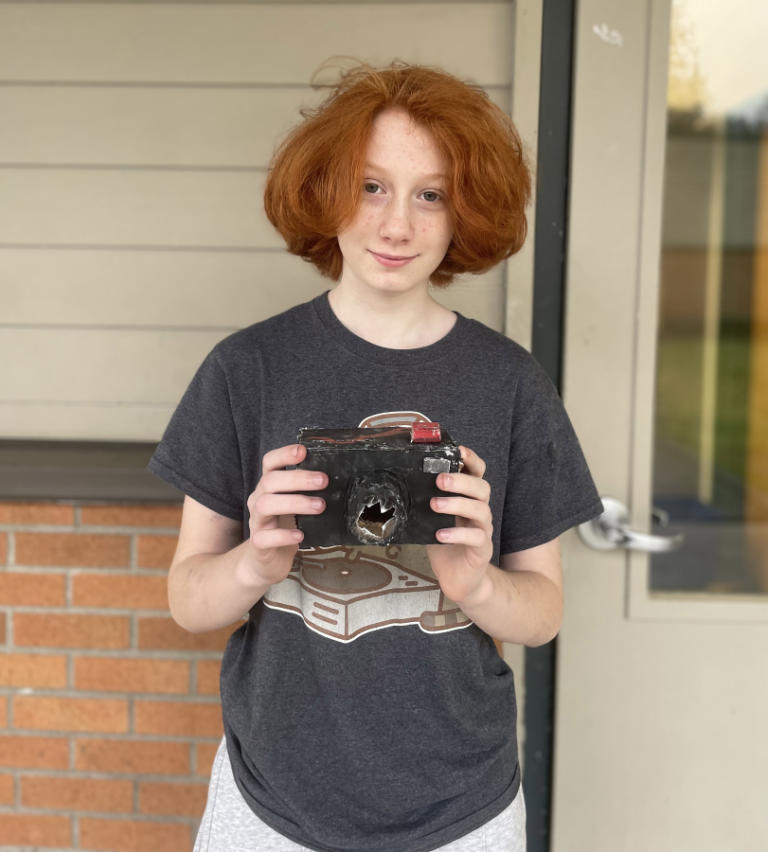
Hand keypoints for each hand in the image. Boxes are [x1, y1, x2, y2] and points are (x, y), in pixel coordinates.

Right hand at [244, 443, 326, 586]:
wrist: (265, 562)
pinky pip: (265, 537)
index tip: (303, 451)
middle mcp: (259, 499)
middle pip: (270, 481)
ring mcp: (257, 521)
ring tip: (319, 506)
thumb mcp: (297, 505)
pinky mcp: (258, 544)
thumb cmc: (286, 527)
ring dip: (294, 503)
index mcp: (269, 486)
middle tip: (323, 481)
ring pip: (266, 505)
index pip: (270, 462)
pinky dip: (284, 535)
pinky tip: (300, 535)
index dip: (284, 454)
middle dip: (297, 478)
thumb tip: (343, 479)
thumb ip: (310, 492)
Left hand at [426, 445, 493, 605]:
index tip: (459, 450)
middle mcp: (479, 511)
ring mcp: (483, 530)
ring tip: (435, 504)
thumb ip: (422, 502)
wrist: (460, 579)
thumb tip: (397, 484)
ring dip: (457, 504)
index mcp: (468, 499)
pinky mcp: (481, 550)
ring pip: (481, 510)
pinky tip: (440, 535)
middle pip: (482, 488)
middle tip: (439, 479)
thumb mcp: (430, 519)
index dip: (472, 460)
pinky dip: (458, 534)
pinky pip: (476, 538)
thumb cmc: (444, 544)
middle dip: (461, 480)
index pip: (477, 473)